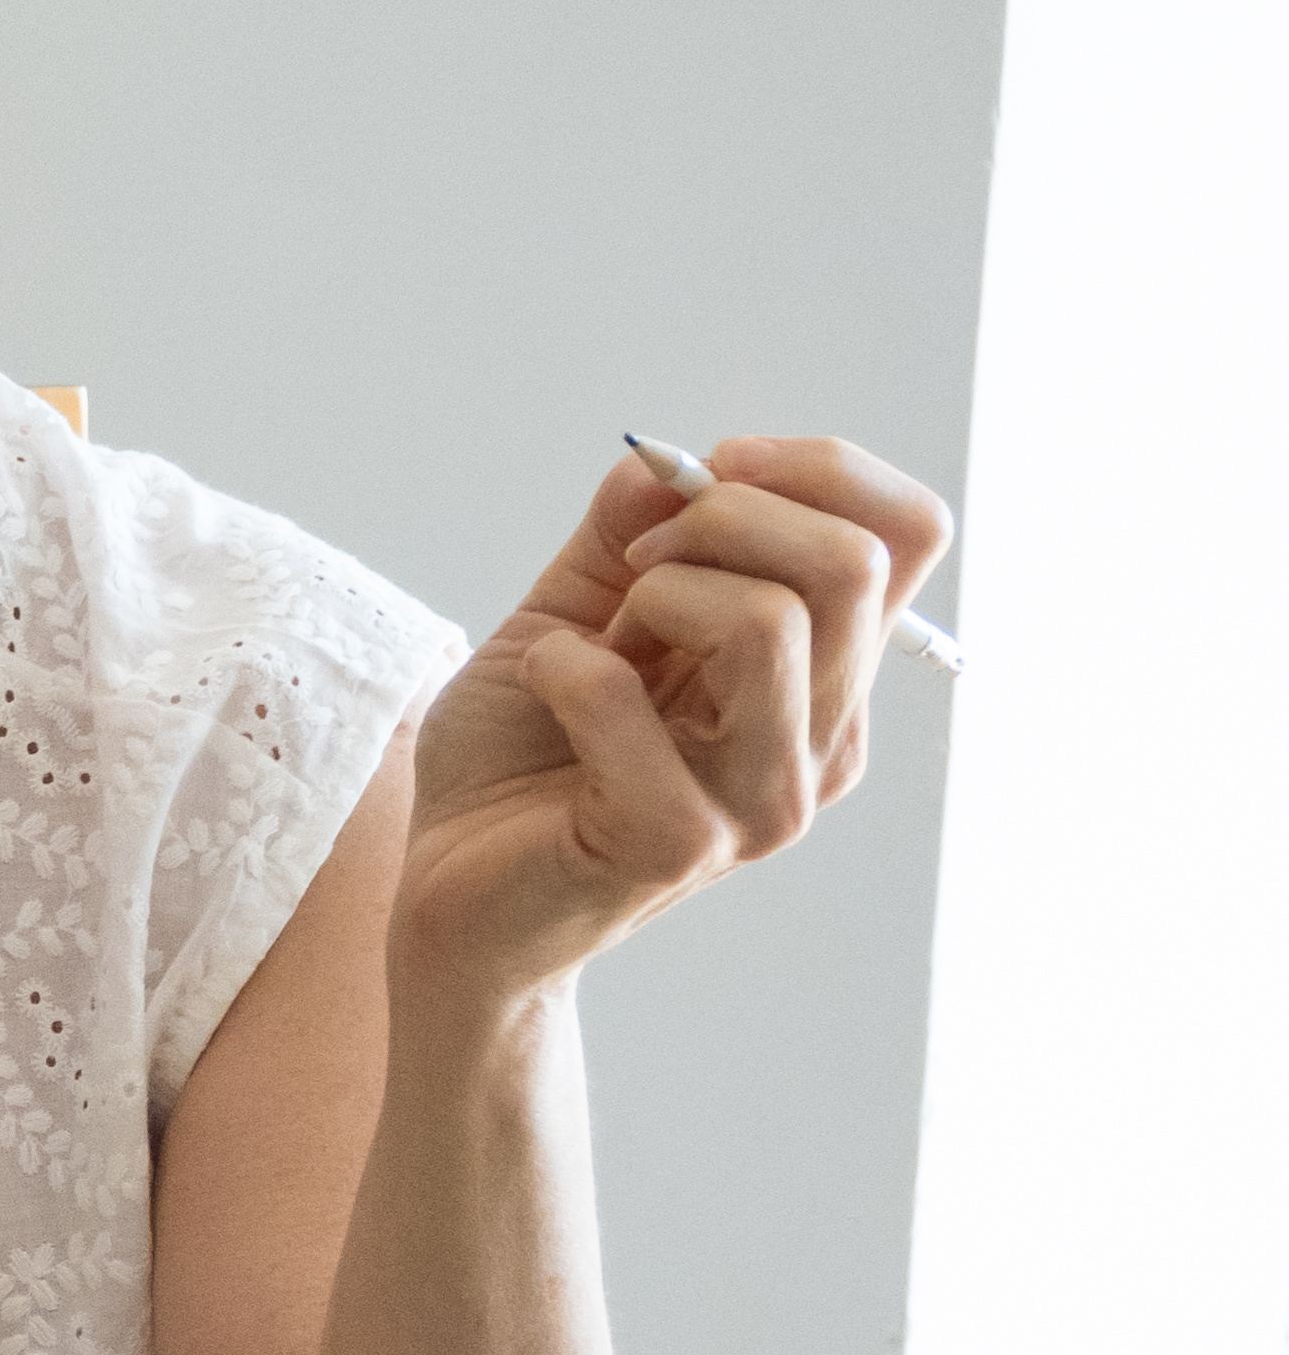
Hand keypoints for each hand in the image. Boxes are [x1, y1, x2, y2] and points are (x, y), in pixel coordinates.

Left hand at [400, 438, 950, 1005]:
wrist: (447, 891)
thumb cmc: (517, 758)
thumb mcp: (572, 614)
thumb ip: (625, 534)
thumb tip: (669, 463)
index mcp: (821, 679)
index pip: (907, 535)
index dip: (815, 470)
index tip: (706, 474)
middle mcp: (819, 742)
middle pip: (853, 562)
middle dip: (725, 515)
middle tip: (635, 560)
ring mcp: (763, 801)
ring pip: (772, 623)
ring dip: (657, 590)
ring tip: (591, 641)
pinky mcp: (679, 842)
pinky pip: (625, 696)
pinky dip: (562, 665)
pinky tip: (542, 693)